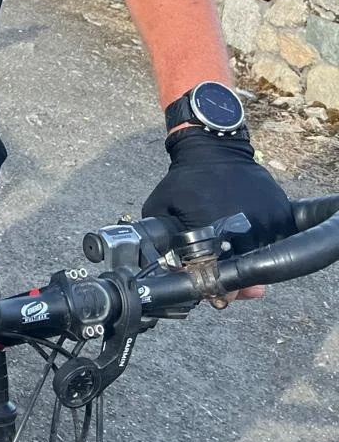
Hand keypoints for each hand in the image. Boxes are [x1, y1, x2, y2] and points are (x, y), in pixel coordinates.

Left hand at [142, 127, 294, 300]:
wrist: (213, 147)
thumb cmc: (184, 179)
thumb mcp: (160, 208)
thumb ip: (161, 242)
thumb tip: (169, 273)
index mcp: (213, 232)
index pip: (221, 276)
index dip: (218, 289)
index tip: (218, 294)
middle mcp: (244, 230)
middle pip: (246, 273)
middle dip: (238, 283)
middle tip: (232, 285)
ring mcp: (267, 221)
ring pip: (263, 258)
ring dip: (252, 263)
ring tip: (239, 258)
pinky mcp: (281, 212)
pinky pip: (278, 240)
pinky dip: (266, 244)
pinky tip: (252, 242)